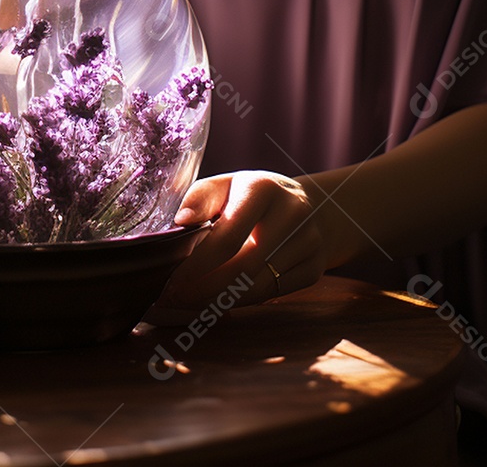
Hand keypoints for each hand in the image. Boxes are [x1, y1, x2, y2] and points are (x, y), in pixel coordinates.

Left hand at [149, 171, 327, 320]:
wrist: (310, 204)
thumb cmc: (253, 195)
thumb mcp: (227, 184)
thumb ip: (201, 198)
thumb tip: (181, 221)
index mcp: (263, 188)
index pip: (228, 237)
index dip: (197, 264)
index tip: (171, 279)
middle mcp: (292, 214)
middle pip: (244, 267)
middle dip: (204, 289)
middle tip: (173, 298)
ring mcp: (308, 243)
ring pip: (258, 287)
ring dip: (219, 301)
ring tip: (188, 303)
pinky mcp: (314, 268)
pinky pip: (271, 294)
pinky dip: (240, 302)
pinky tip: (216, 302)